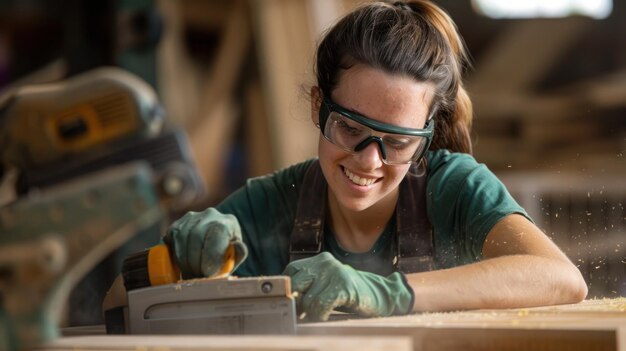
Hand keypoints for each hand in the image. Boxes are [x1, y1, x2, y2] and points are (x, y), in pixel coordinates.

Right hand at [164, 208, 247, 277]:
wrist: (215, 240)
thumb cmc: (227, 251)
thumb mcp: (237, 255)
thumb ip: (239, 253)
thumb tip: (237, 245)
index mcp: (227, 222)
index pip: (215, 236)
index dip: (210, 257)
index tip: (208, 274)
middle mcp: (209, 215)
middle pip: (196, 237)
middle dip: (194, 262)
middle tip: (197, 277)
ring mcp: (191, 217)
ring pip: (181, 237)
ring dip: (183, 260)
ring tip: (190, 274)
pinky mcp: (178, 224)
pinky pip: (171, 238)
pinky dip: (174, 254)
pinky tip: (182, 264)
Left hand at [283, 252, 413, 320]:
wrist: (381, 295)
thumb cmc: (349, 294)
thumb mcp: (327, 284)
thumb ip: (308, 286)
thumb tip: (284, 300)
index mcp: (319, 260)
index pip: (290, 271)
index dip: (287, 289)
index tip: (288, 303)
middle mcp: (325, 262)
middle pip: (296, 284)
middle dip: (297, 303)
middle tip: (302, 314)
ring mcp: (335, 272)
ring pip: (308, 299)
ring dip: (311, 313)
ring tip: (319, 316)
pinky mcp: (343, 285)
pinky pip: (320, 305)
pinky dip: (320, 316)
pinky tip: (325, 317)